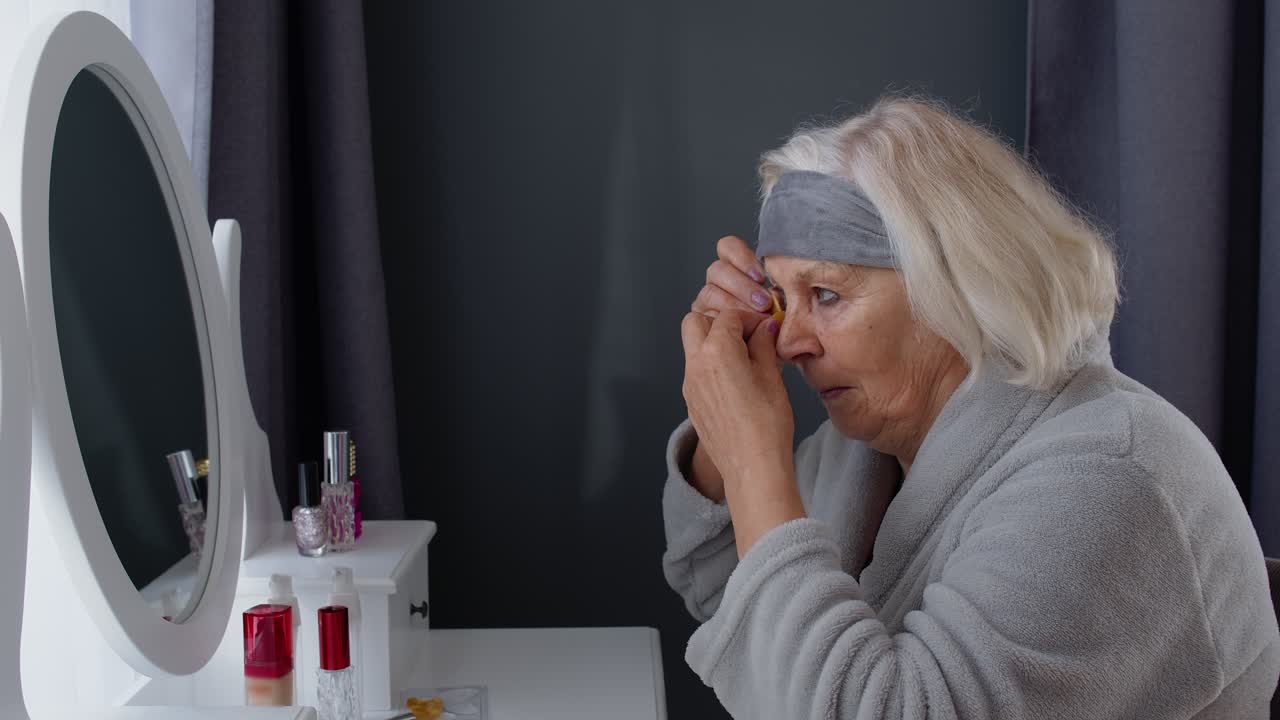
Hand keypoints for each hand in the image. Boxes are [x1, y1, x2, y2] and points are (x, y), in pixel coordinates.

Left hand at [681, 310, 802, 555]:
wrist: (751, 465)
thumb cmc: (767, 422)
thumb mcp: (772, 377)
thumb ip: (764, 345)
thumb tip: (764, 328)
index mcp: (717, 351)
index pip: (728, 316)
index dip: (750, 317)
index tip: (766, 327)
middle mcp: (696, 364)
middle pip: (695, 322)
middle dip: (720, 321)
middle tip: (746, 335)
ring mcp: (689, 384)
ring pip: (693, 347)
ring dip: (714, 343)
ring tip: (744, 358)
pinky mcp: (691, 401)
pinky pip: (696, 371)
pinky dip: (711, 365)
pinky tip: (736, 380)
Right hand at [691, 235, 773, 337]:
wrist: (767, 358)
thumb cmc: (776, 328)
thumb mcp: (782, 305)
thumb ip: (778, 291)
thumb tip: (779, 285)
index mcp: (736, 269)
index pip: (727, 247)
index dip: (742, 257)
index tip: (762, 277)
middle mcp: (717, 282)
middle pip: (718, 270)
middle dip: (742, 286)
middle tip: (764, 303)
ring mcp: (706, 301)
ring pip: (710, 292)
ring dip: (734, 305)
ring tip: (756, 320)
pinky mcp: (700, 321)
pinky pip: (704, 316)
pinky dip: (722, 323)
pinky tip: (739, 331)